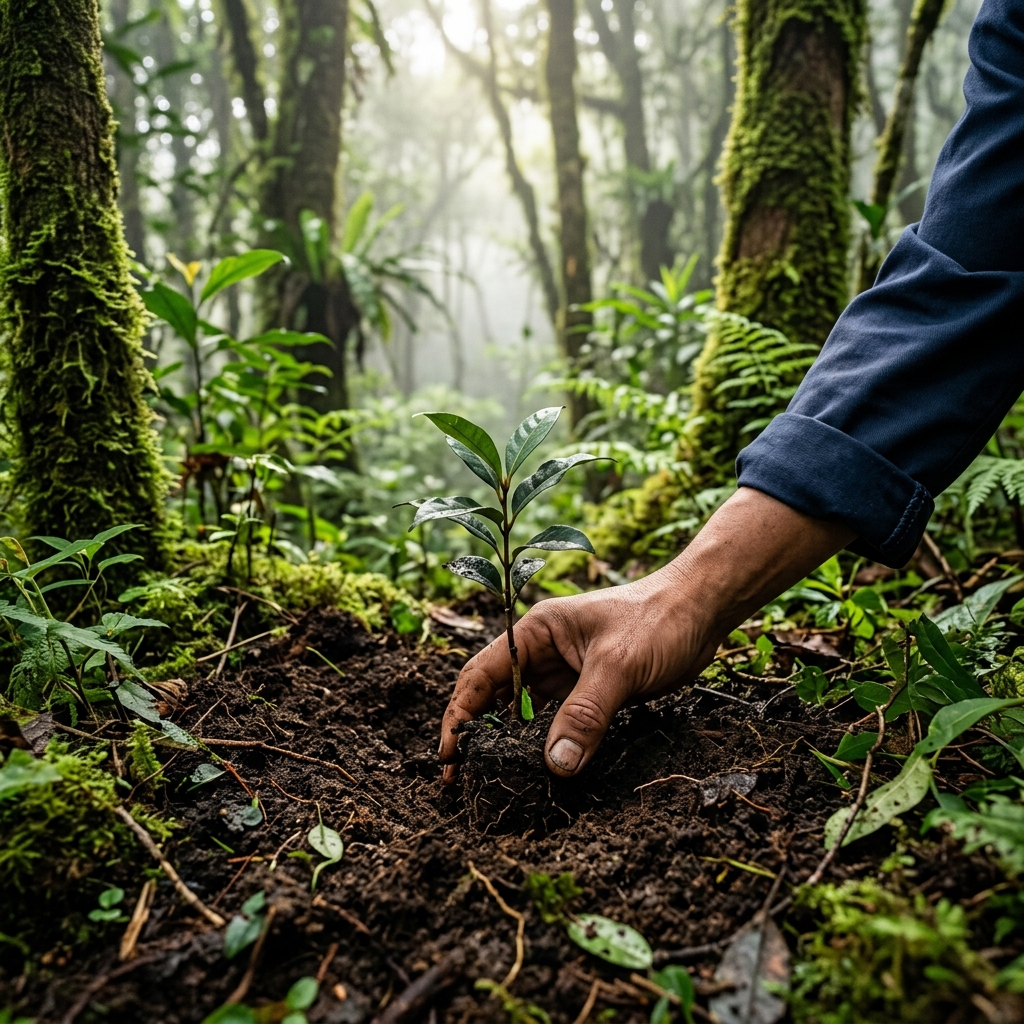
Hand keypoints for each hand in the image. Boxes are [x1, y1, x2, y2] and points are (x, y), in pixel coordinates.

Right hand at [438, 487, 854, 781]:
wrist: (702, 609)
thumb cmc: (658, 620)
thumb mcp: (618, 667)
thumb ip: (585, 715)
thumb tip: (556, 766)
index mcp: (536, 633)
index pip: (481, 675)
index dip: (460, 715)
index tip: (449, 755)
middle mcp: (543, 652)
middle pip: (495, 698)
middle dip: (476, 737)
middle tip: (462, 782)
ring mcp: (566, 673)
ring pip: (525, 714)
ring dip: (508, 745)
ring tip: (492, 783)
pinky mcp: (589, 690)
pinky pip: (557, 722)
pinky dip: (545, 745)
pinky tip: (539, 771)